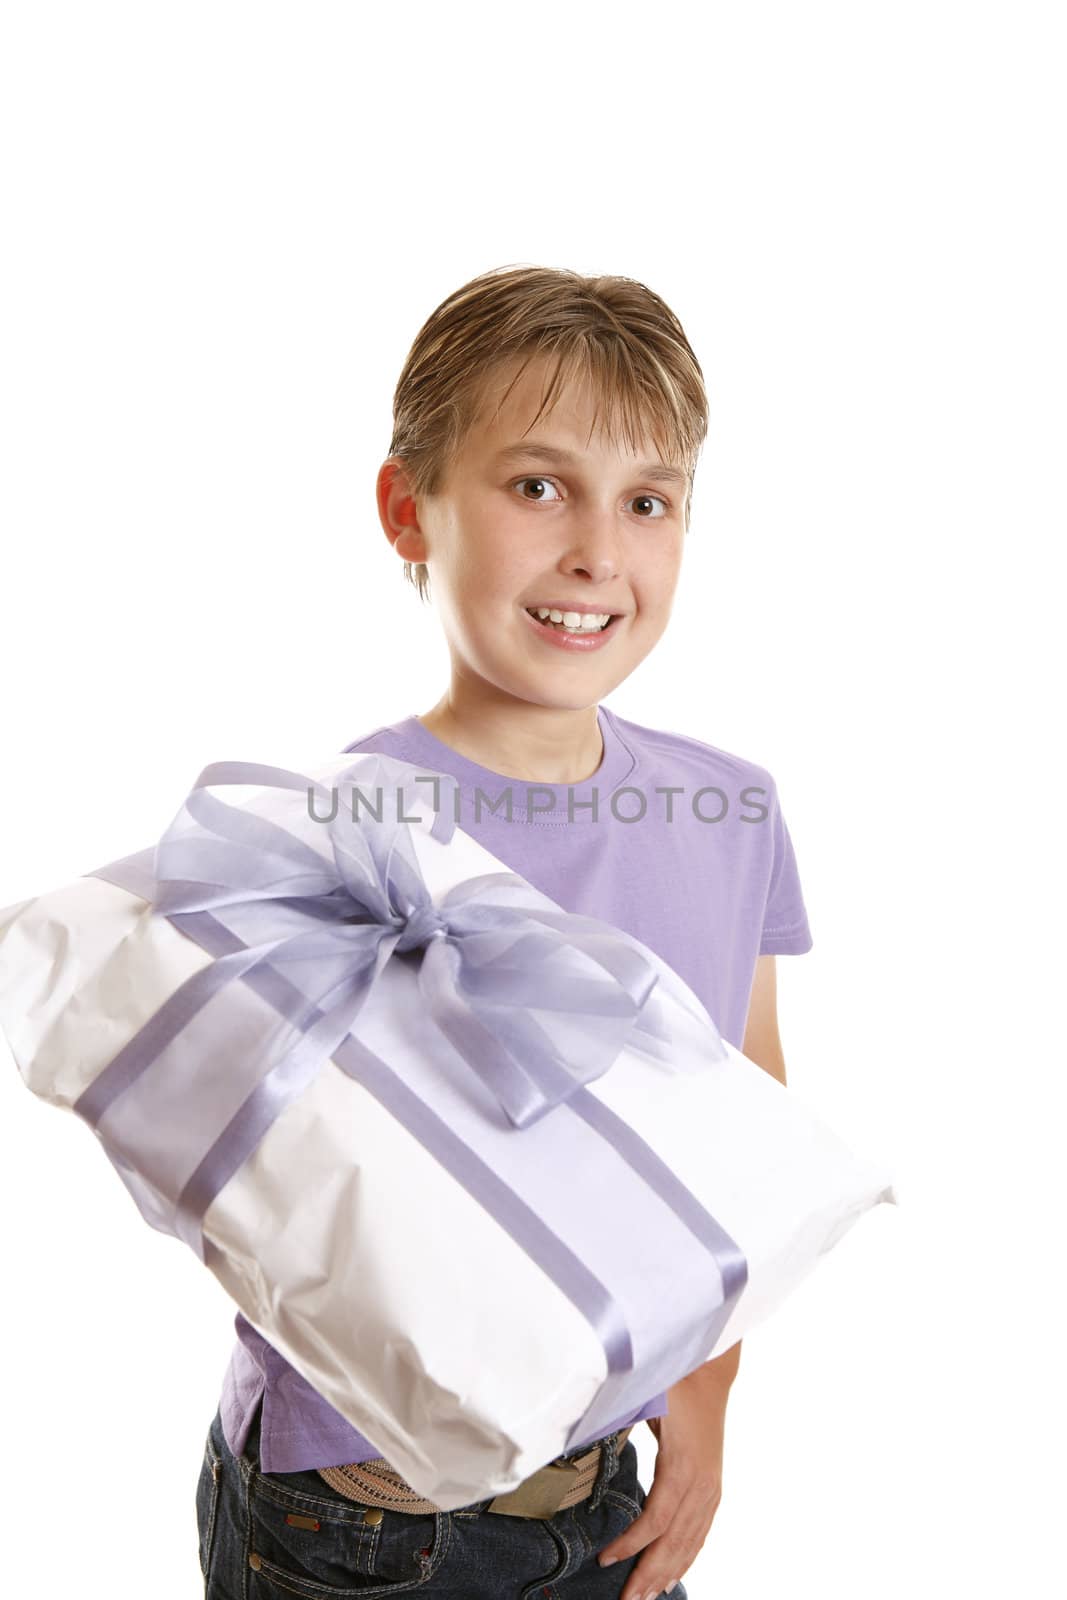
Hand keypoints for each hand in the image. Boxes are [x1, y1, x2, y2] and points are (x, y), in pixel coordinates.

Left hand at [597, 1354, 735, 1599]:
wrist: (711, 1370)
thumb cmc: (675, 1382)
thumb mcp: (645, 1397)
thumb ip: (617, 1417)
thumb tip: (579, 1430)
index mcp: (682, 1465)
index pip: (656, 1518)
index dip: (631, 1543)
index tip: (605, 1559)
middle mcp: (701, 1483)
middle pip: (675, 1541)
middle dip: (649, 1574)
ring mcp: (711, 1487)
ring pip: (690, 1542)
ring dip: (668, 1572)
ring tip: (646, 1597)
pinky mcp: (714, 1486)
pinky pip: (701, 1532)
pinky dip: (687, 1556)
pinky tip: (674, 1574)